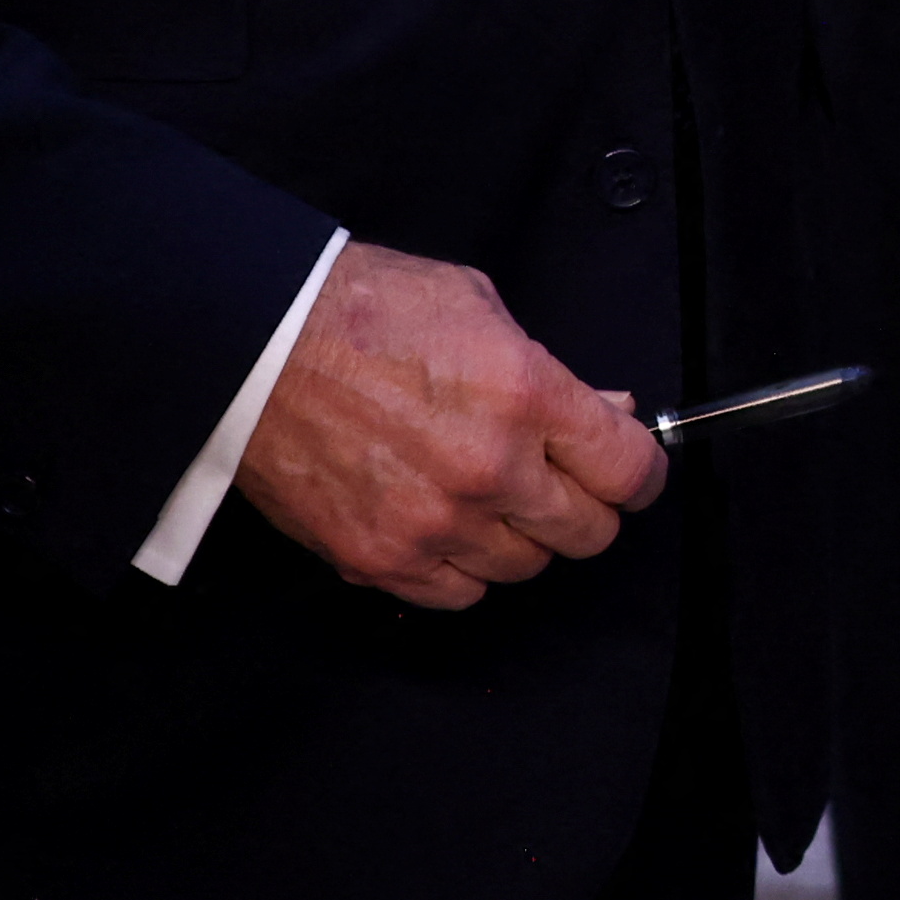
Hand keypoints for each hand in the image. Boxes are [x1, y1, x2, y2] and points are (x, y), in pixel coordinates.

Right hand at [235, 237, 667, 607]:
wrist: (258, 347)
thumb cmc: (362, 310)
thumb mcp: (479, 306)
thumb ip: (552, 370)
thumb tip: (610, 413)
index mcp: (523, 394)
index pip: (627, 469)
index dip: (641, 472)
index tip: (631, 471)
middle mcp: (488, 469)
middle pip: (587, 532)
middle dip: (585, 506)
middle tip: (561, 483)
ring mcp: (433, 524)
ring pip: (525, 568)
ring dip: (520, 537)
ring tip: (487, 495)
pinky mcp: (381, 560)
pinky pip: (459, 594)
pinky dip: (463, 567)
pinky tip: (446, 525)